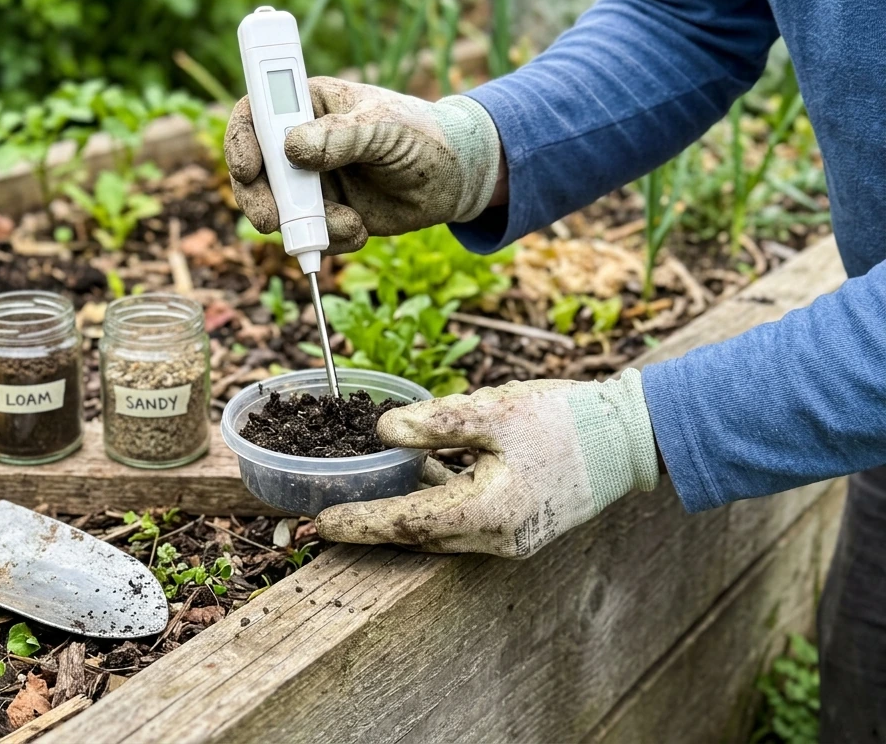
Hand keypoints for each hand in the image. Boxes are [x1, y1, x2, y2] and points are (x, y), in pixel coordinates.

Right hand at [224, 77, 501, 252]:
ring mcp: (311, 182)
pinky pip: (309, 235)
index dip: (241, 139)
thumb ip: (342, 136)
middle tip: (272, 222)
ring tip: (349, 224)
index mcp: (308, 104)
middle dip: (260, 199)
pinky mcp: (327, 214)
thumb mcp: (385, 128)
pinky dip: (330, 240)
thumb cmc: (420, 135)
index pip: (257, 114)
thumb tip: (292, 148)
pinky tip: (360, 230)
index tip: (246, 168)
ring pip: (279, 210)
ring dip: (304, 226)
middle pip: (255, 172)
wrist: (453, 179)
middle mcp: (301, 144)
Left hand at [315, 370, 659, 556]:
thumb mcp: (493, 409)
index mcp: (489, 511)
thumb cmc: (564, 419)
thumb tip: (383, 433)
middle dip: (372, 526)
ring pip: (441, 532)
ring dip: (403, 516)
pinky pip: (464, 523)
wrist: (629, 437)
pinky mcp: (521, 528)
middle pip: (419, 536)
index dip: (360, 523)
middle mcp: (498, 538)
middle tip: (327, 520)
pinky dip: (435, 506)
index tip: (321, 524)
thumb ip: (435, 422)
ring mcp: (512, 539)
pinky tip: (419, 476)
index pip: (407, 523)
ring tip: (363, 496)